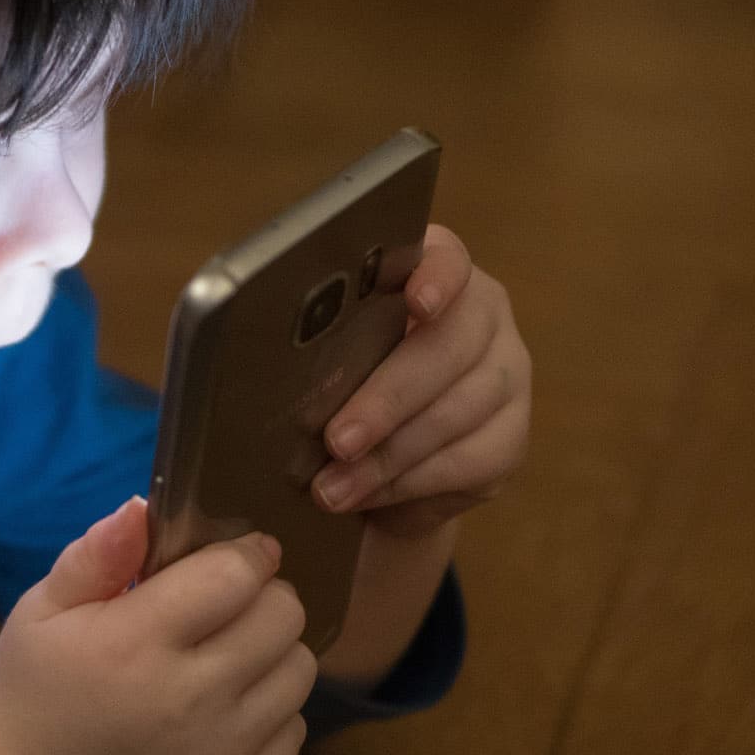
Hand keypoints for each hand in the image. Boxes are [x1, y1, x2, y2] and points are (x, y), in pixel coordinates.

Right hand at [0, 498, 314, 754]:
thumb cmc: (32, 689)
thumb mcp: (43, 610)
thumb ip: (96, 555)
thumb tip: (143, 507)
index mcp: (135, 642)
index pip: (235, 576)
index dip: (247, 552)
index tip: (241, 550)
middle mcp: (189, 698)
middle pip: (282, 618)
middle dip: (266, 595)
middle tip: (232, 601)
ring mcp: (219, 752)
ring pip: (299, 670)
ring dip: (274, 650)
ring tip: (232, 651)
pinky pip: (294, 729)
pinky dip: (273, 709)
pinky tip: (229, 704)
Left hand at [313, 223, 531, 537]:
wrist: (372, 455)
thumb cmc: (330, 383)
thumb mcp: (310, 352)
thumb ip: (295, 341)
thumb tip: (243, 357)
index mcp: (431, 272)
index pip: (446, 259)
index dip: (435, 277)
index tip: (416, 303)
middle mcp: (482, 315)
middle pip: (449, 346)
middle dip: (387, 398)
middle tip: (337, 440)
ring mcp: (507, 375)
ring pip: (459, 411)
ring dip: (389, 456)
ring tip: (334, 486)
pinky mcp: (511, 437)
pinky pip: (470, 461)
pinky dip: (411, 483)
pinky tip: (368, 495)